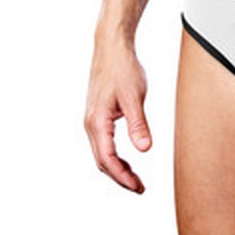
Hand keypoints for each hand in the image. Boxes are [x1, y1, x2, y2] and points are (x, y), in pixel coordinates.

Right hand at [84, 34, 151, 192]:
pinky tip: (127, 157)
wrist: (112, 47)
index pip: (108, 160)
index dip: (123, 177)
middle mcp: (90, 123)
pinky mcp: (97, 114)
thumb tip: (144, 149)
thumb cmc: (123, 68)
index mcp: (97, 122)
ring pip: (101, 153)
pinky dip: (113, 155)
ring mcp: (92, 119)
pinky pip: (102, 142)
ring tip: (135, 177)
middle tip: (139, 187)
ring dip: (116, 168)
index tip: (138, 186)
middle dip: (120, 177)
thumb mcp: (135, 96)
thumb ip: (138, 124)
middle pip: (102, 161)